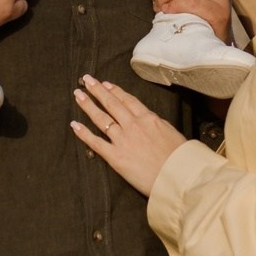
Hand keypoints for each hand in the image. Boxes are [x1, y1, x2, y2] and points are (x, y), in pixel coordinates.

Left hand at [72, 74, 188, 195]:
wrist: (178, 176)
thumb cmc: (180, 158)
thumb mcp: (172, 132)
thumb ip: (157, 124)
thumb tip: (149, 119)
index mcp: (148, 118)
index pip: (128, 100)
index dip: (115, 91)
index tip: (106, 84)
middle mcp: (133, 125)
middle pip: (112, 103)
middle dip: (97, 90)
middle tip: (87, 80)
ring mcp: (123, 140)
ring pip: (101, 118)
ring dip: (88, 105)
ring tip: (78, 95)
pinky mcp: (116, 157)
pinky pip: (96, 142)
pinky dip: (84, 133)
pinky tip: (74, 125)